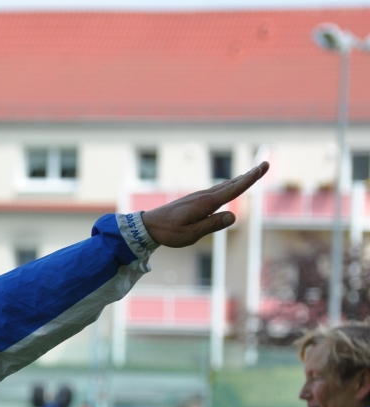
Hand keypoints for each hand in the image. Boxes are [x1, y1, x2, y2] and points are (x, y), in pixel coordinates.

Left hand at [141, 162, 268, 247]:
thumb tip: (234, 215)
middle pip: (232, 184)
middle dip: (250, 175)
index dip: (249, 179)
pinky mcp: (195, 200)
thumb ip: (212, 225)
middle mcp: (204, 196)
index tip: (261, 168)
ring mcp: (199, 197)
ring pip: (224, 186)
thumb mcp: (191, 234)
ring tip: (255, 172)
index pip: (233, 190)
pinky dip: (229, 185)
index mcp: (205, 204)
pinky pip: (217, 190)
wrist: (148, 226)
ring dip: (241, 178)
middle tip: (265, 164)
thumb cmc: (169, 233)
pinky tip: (232, 185)